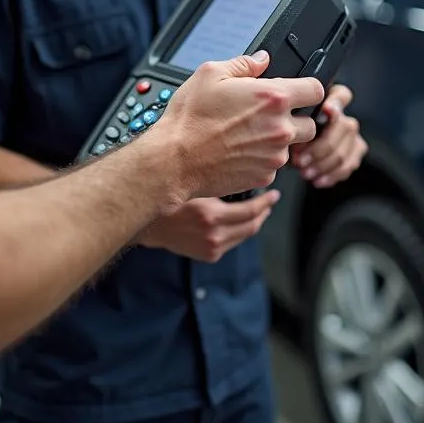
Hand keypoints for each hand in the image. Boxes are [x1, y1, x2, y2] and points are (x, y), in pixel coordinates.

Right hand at [138, 190, 279, 261]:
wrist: (149, 224)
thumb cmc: (169, 197)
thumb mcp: (193, 183)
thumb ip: (217, 177)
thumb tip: (243, 167)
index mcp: (210, 215)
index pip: (250, 211)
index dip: (266, 202)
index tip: (275, 194)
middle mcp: (213, 235)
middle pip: (252, 225)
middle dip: (264, 212)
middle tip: (270, 200)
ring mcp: (212, 248)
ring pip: (245, 235)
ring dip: (254, 222)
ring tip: (259, 210)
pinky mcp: (209, 255)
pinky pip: (234, 241)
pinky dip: (241, 230)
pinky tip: (241, 220)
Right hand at [159, 50, 323, 201]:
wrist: (175, 160)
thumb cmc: (190, 119)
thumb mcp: (210, 74)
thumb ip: (244, 63)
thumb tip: (262, 59)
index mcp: (273, 98)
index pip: (316, 90)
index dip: (308, 89)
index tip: (299, 92)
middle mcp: (280, 128)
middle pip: (311, 124)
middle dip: (296, 119)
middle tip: (270, 116)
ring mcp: (274, 155)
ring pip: (291, 147)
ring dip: (277, 141)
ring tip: (248, 135)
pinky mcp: (265, 176)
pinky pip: (273, 165)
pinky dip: (262, 159)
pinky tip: (240, 151)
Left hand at [291, 84, 366, 187]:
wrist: (290, 149)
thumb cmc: (285, 130)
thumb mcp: (285, 120)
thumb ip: (293, 119)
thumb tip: (295, 128)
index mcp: (329, 100)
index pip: (341, 95)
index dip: (335, 102)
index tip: (326, 110)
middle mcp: (344, 115)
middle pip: (344, 127)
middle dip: (320, 147)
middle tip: (299, 159)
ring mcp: (352, 134)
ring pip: (344, 150)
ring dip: (322, 164)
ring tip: (304, 172)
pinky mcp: (356, 151)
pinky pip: (348, 165)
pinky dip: (331, 175)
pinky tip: (316, 180)